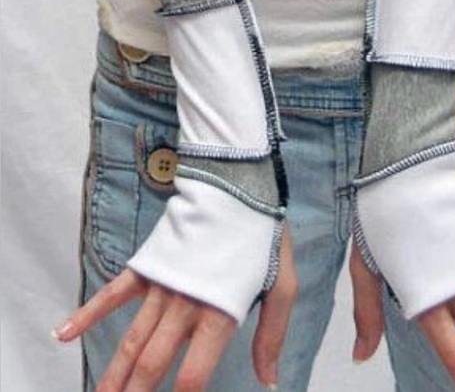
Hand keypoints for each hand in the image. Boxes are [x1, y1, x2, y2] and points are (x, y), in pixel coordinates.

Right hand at [53, 224, 297, 391]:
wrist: (240, 188)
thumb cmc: (264, 238)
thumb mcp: (282, 285)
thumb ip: (272, 334)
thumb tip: (270, 381)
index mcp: (219, 313)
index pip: (194, 374)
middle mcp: (185, 306)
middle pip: (152, 363)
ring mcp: (161, 286)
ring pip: (131, 340)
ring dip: (112, 374)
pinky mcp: (147, 265)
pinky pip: (113, 293)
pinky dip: (88, 313)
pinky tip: (64, 335)